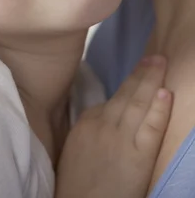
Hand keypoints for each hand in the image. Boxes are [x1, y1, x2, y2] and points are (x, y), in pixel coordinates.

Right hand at [55, 56, 171, 197]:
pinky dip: (160, 109)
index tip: (139, 72)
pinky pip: (152, 127)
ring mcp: (121, 139)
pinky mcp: (138, 156)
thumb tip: (101, 116)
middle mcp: (103, 124)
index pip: (112, 99)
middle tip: (155, 57)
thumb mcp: (74, 148)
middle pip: (127, 94)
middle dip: (142, 73)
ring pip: (140, 103)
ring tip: (162, 63)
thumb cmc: (74, 184)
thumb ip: (88, 129)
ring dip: (152, 80)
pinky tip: (166, 93)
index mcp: (87, 122)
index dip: (129, 85)